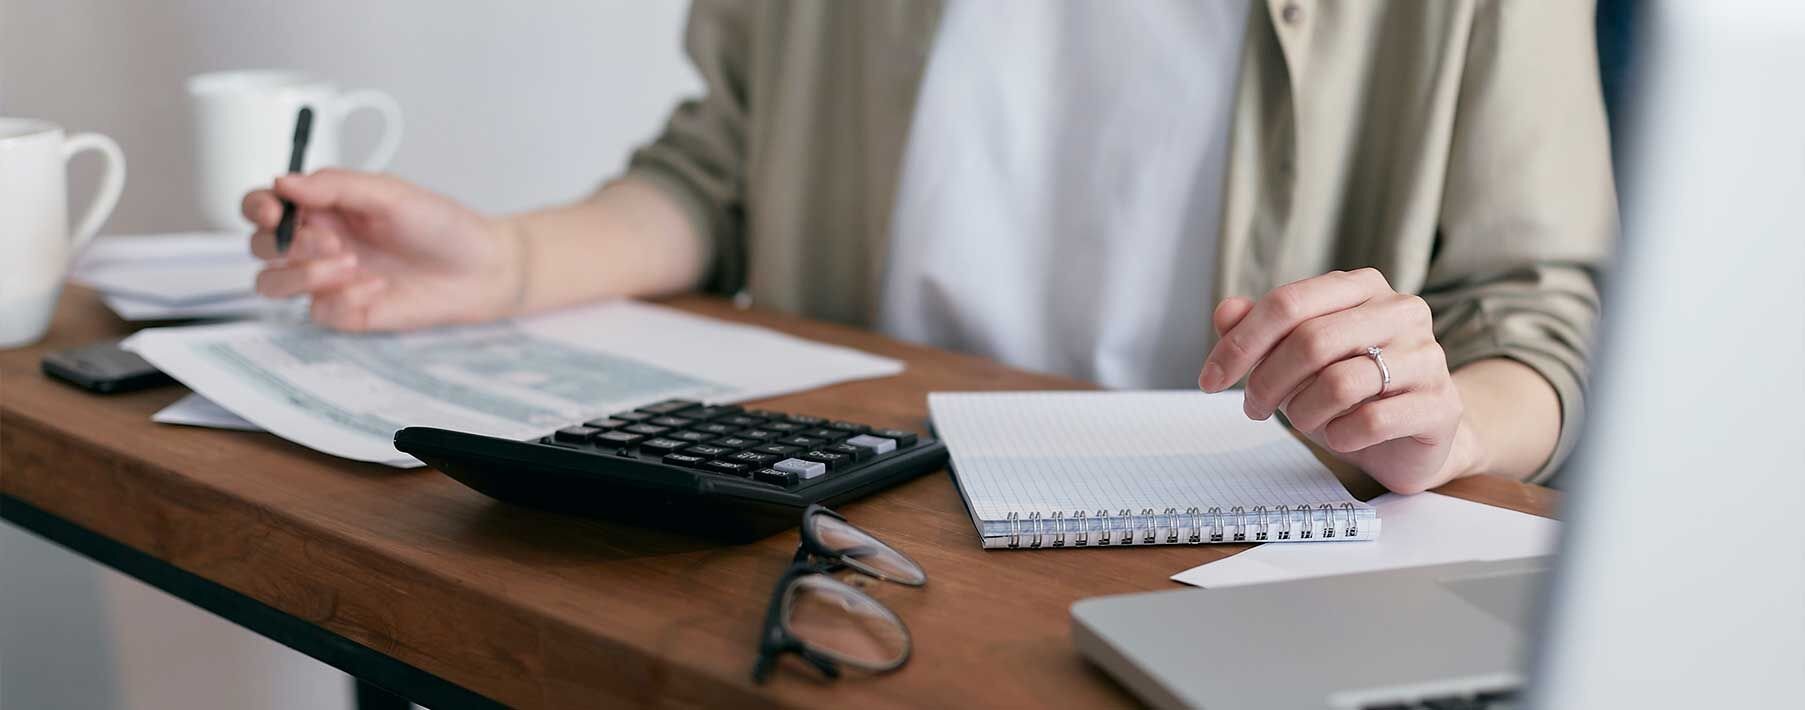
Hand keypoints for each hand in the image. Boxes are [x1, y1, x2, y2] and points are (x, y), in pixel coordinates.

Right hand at [245, 168, 522, 330]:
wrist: (481, 269)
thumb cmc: (441, 226)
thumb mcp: (390, 193)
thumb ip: (336, 185)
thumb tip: (283, 181)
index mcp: (323, 206)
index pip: (263, 205)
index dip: (257, 207)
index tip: (274, 210)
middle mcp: (317, 242)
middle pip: (259, 246)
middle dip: (287, 243)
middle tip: (333, 240)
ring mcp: (327, 280)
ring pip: (271, 283)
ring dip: (302, 273)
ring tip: (351, 263)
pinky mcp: (344, 312)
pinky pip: (317, 311)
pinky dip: (343, 298)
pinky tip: (378, 288)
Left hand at [1197, 269, 1468, 492]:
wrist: (1412, 438)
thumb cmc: (1349, 391)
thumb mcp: (1297, 359)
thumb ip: (1261, 331)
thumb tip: (1226, 312)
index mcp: (1361, 288)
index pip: (1287, 304)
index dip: (1240, 344)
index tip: (1209, 379)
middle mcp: (1400, 310)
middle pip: (1310, 341)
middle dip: (1267, 382)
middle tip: (1254, 408)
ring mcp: (1426, 356)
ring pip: (1339, 383)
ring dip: (1303, 412)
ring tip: (1304, 421)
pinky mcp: (1441, 404)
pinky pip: (1372, 421)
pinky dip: (1341, 436)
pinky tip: (1340, 436)